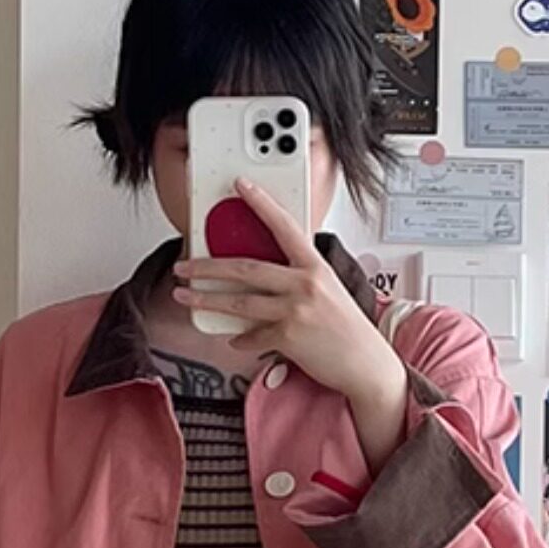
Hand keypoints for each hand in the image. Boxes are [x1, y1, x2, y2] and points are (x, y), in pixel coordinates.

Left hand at [172, 179, 401, 405]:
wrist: (364, 362)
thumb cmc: (344, 327)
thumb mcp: (326, 289)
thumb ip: (297, 277)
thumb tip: (260, 276)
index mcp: (314, 265)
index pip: (283, 225)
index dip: (261, 203)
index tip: (241, 185)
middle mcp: (304, 283)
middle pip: (245, 268)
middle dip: (207, 267)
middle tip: (184, 266)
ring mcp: (295, 310)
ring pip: (238, 302)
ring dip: (206, 299)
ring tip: (184, 297)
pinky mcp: (288, 337)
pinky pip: (251, 336)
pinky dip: (240, 339)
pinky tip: (235, 340)